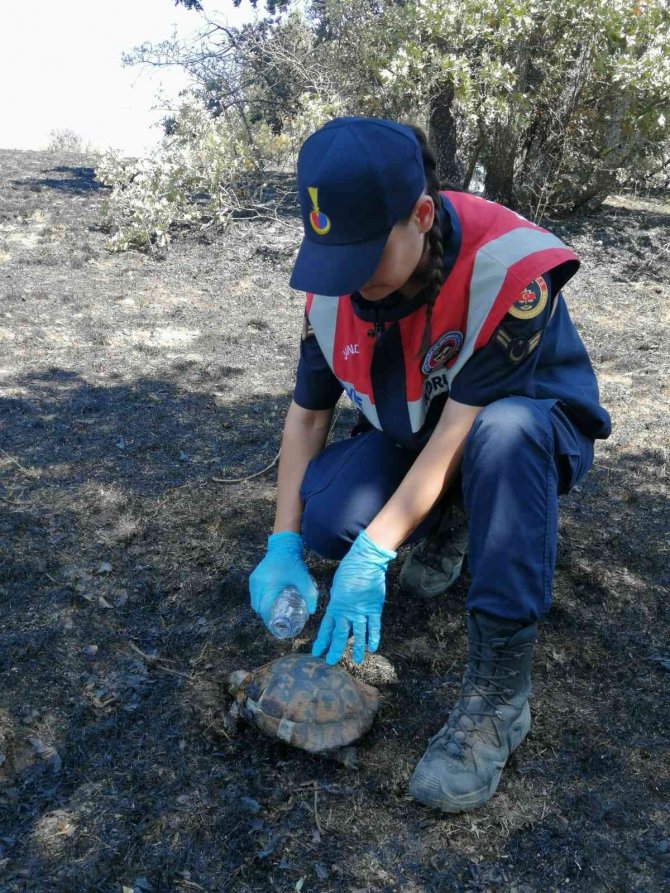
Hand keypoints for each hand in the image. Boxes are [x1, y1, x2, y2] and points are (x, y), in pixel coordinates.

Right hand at [249, 531, 317, 624]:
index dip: (270, 620)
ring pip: (255, 603)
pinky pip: (255, 595)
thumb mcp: (304, 579)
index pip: (264, 610)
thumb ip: (310, 594)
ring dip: (263, 609)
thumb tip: (312, 611)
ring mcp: (253, 581)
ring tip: (275, 613)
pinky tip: (270, 602)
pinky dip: (261, 601)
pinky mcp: (253, 578)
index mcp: (267, 585)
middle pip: (258, 608)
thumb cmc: (293, 563)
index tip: (278, 627)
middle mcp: (257, 584)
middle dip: (267, 616)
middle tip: (278, 621)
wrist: (283, 546)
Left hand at [311, 530, 395, 665]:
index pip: (326, 628)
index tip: (316, 652)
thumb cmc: (348, 571)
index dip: (321, 641)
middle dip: (335, 650)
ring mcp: (361, 611)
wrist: (364, 562)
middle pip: (340, 635)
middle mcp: (346, 612)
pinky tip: (372, 648)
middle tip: (331, 662)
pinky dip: (374, 638)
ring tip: (356, 661)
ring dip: (357, 649)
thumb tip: (338, 610)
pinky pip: (374, 626)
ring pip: (358, 635)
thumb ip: (337, 602)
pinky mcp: (374, 609)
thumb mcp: (336, 587)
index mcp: (335, 606)